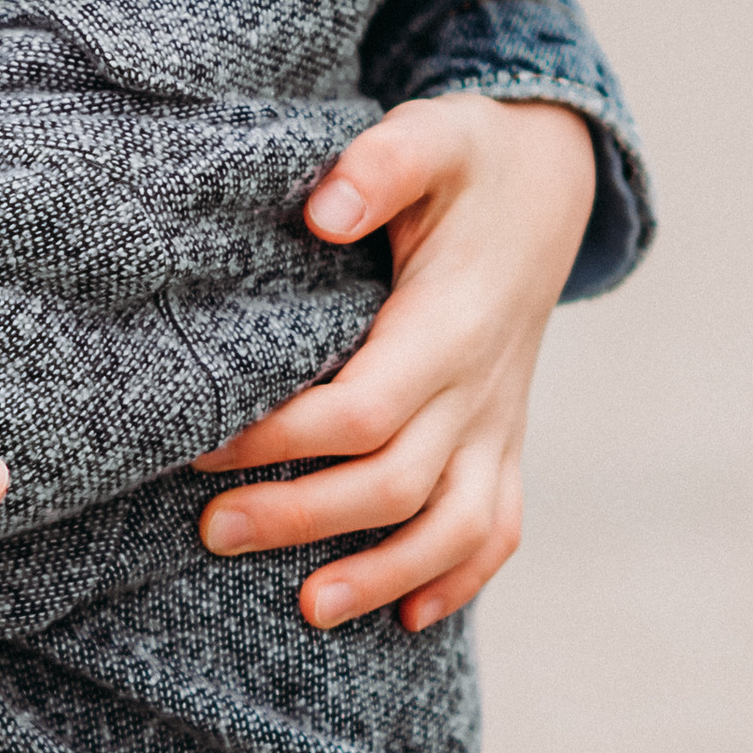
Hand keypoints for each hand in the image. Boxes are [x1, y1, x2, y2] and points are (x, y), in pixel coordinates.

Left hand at [193, 95, 594, 635]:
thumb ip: (381, 163)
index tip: (203, 446)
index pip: (364, 409)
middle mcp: (482, 388)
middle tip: (210, 530)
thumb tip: (324, 212)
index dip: (283, 440)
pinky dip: (459, 578)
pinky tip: (409, 618)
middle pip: (395, 483)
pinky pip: (498, 528)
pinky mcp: (506, 439)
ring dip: (385, 576)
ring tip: (308, 608)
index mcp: (451, 325)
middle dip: (303, 518)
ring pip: (455, 528)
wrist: (549, 184)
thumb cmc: (470, 159)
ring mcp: (500, 423)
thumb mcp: (433, 133)